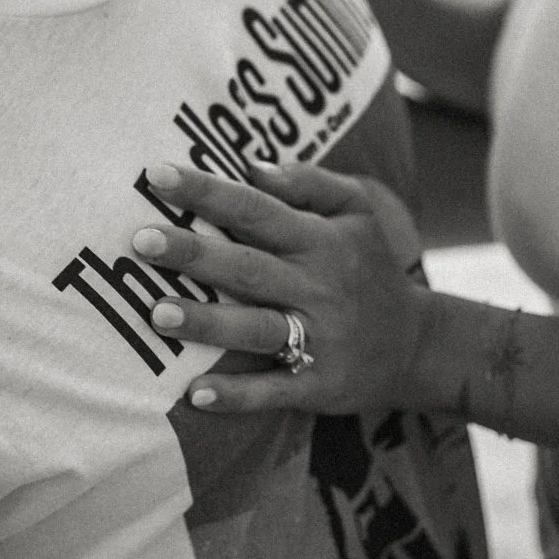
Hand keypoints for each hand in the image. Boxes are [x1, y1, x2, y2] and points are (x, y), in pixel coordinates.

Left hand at [132, 159, 434, 413]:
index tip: (155, 174)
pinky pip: (275, 390)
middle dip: (194, 255)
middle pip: (248, 268)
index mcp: (320, 240)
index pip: (256, 209)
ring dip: (208, 322)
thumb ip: (308, 182)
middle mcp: (318, 287)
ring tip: (157, 314)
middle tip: (140, 240)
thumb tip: (251, 164)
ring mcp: (320, 340)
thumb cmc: (369, 267)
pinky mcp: (320, 386)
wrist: (419, 345)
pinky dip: (238, 394)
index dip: (207, 192)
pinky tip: (197, 394)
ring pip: (257, 329)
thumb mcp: (357, 211)